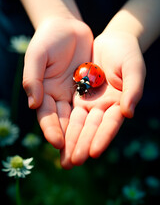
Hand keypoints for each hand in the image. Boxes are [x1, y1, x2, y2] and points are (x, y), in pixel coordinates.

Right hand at [23, 17, 92, 148]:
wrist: (67, 27)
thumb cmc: (47, 39)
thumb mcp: (36, 56)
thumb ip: (32, 79)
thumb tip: (33, 104)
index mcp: (43, 92)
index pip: (47, 115)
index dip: (51, 129)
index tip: (57, 143)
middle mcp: (59, 97)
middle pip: (64, 123)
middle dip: (69, 141)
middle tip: (73, 161)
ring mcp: (74, 93)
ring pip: (79, 118)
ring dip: (83, 136)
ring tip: (88, 154)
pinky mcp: (88, 88)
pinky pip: (93, 105)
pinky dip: (96, 119)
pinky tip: (101, 132)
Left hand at [60, 31, 145, 168]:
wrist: (112, 41)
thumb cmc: (128, 54)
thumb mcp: (134, 69)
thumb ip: (133, 90)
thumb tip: (128, 112)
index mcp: (118, 103)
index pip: (110, 124)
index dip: (102, 138)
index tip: (93, 153)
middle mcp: (102, 105)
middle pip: (91, 128)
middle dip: (81, 145)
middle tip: (71, 163)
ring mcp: (89, 100)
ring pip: (78, 122)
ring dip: (70, 140)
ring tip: (62, 157)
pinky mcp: (77, 93)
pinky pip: (68, 109)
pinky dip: (62, 122)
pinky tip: (55, 135)